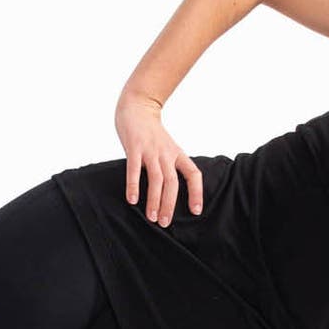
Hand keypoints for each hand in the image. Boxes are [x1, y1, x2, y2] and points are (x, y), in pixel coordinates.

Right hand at [114, 97, 203, 227]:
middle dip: (170, 204)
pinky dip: (134, 185)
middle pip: (173, 182)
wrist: (138, 105)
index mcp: (177, 154)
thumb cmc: (151, 131)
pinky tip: (132, 200)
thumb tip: (168, 192)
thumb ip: (168, 165)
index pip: (193, 174)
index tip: (196, 211)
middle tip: (165, 223)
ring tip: (152, 217)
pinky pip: (134, 169)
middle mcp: (166, 153)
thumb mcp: (167, 147)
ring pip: (156, 179)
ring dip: (154, 200)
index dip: (196, 193)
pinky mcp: (134, 147)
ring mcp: (150, 150)